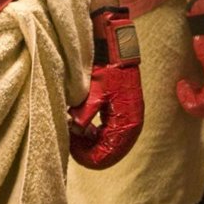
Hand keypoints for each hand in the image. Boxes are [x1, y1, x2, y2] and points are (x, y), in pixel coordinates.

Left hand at [68, 7, 143, 168]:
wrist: (115, 47)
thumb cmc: (106, 68)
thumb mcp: (92, 93)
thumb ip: (82, 117)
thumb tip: (74, 132)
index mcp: (127, 122)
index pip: (108, 154)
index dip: (88, 157)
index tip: (72, 149)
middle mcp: (132, 124)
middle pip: (110, 152)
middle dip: (89, 150)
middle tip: (71, 142)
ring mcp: (129, 117)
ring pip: (110, 143)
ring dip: (93, 142)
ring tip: (76, 133)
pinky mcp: (125, 110)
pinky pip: (111, 132)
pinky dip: (97, 134)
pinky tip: (86, 127)